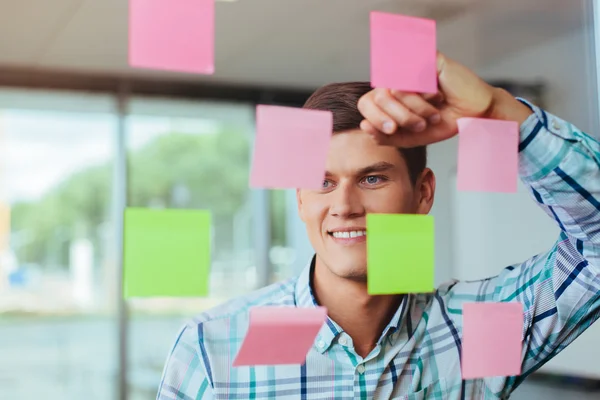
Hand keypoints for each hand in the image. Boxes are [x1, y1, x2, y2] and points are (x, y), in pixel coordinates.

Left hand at [357, 52, 532, 147]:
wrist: (473, 116)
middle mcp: (398, 79)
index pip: (366, 103)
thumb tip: (363, 126)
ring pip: (396, 89)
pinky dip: (424, 94)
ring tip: (433, 113)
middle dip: (400, 117)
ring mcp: (411, 66)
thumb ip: (386, 136)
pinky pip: (413, 76)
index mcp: (390, 96)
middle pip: (379, 98)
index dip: (376, 119)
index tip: (392, 131)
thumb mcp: (410, 137)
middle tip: (420, 124)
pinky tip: (438, 95)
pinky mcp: (427, 57)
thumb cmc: (444, 123)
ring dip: (416, 109)